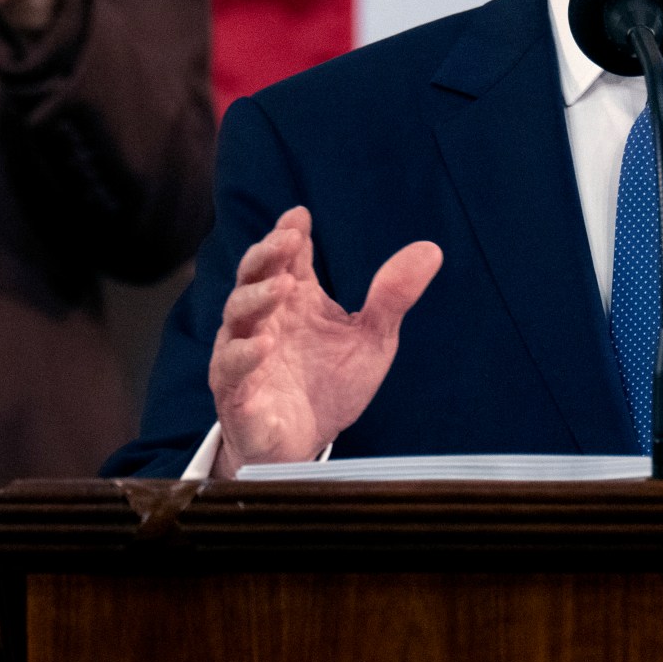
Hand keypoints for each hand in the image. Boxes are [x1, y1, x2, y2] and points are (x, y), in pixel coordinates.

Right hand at [207, 207, 442, 477]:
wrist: (309, 444)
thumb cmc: (331, 384)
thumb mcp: (372, 338)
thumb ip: (393, 296)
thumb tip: (432, 250)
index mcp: (295, 300)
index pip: (286, 257)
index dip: (289, 233)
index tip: (300, 216)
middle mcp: (264, 319)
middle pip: (254, 276)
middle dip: (267, 255)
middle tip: (287, 240)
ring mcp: (244, 353)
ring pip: (237, 316)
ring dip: (256, 298)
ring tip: (283, 288)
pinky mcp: (237, 393)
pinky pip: (230, 369)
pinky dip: (243, 355)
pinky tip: (262, 344)